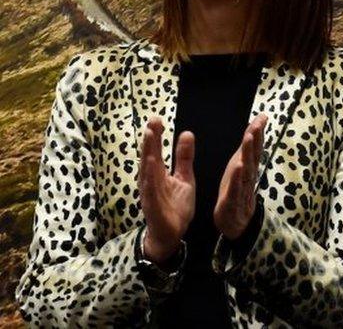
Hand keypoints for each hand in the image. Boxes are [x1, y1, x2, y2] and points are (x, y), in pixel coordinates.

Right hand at [138, 117, 194, 263]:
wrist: (172, 232)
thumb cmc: (175, 204)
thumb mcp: (184, 177)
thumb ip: (184, 157)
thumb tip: (186, 133)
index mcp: (158, 173)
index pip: (156, 150)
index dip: (156, 135)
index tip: (157, 118)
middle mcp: (151, 180)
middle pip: (149, 156)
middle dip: (150, 140)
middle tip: (152, 121)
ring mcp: (150, 193)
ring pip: (148, 171)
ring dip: (148, 154)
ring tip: (150, 137)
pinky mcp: (152, 205)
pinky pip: (150, 191)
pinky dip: (150, 179)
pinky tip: (150, 168)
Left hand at [214, 114, 267, 238]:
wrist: (235, 221)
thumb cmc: (237, 192)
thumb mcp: (241, 168)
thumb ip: (247, 150)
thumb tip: (253, 130)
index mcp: (247, 166)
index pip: (255, 147)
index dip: (259, 131)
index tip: (262, 116)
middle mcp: (247, 175)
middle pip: (253, 154)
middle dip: (256, 137)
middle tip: (258, 123)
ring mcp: (242, 187)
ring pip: (246, 168)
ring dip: (248, 152)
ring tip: (249, 137)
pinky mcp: (233, 200)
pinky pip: (236, 187)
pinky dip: (237, 177)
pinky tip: (239, 166)